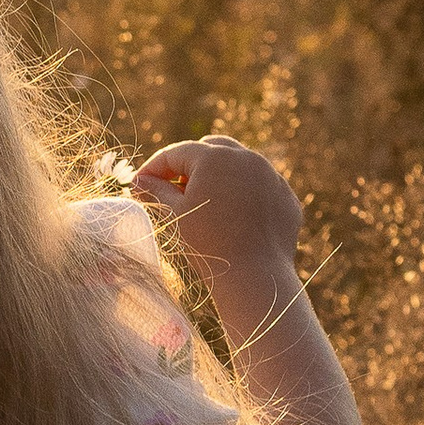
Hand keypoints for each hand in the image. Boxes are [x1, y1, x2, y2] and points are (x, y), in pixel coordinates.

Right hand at [131, 135, 303, 293]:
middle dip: (189, 166)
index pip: (177, 152)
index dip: (154, 167)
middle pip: (210, 149)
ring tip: (205, 205)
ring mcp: (271, 175)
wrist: (255, 275)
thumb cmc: (208, 243)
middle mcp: (247, 157)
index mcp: (215, 157)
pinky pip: (260, 186)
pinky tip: (233, 218)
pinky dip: (244, 194)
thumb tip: (137, 181)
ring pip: (238, 166)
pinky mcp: (285, 196)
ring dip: (219, 178)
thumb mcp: (174, 215)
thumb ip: (154, 191)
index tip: (140, 185)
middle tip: (174, 190)